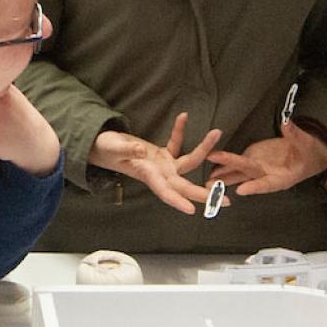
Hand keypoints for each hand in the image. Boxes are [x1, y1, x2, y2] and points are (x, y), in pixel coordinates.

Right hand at [88, 111, 223, 214]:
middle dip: (205, 193)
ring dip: (203, 149)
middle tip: (225, 202)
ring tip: (216, 133)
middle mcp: (159, 174)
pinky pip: (176, 144)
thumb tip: (142, 150)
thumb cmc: (105, 149)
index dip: (179, 201)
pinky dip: (180, 131)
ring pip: (188, 162)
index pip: (165, 192)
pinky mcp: (162, 154)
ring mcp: (162, 165)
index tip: (193, 210)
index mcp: (148, 176)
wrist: (101, 146)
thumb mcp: (114, 147)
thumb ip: (128, 148)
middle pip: (185, 185)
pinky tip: (183, 116)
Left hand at [206, 120, 326, 196]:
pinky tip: (210, 166)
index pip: (268, 183)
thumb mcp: (306, 143)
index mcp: (283, 177)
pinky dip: (224, 165)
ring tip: (204, 179)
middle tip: (212, 179)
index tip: (242, 190)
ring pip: (238, 173)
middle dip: (229, 175)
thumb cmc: (309, 152)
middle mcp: (267, 175)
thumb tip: (287, 123)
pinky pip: (236, 164)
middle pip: (247, 174)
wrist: (307, 154)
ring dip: (221, 175)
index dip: (255, 187)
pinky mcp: (252, 159)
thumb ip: (295, 135)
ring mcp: (258, 168)